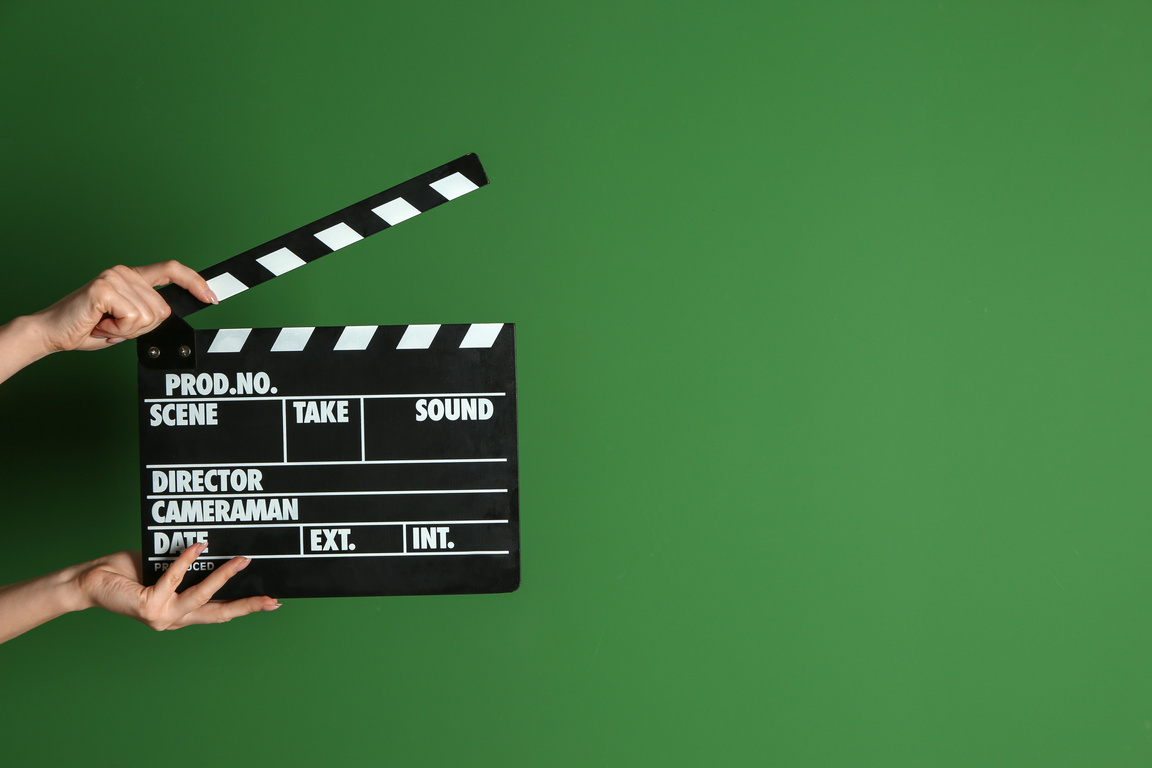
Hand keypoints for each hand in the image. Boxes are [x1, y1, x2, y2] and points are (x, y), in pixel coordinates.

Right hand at [31, 261, 216, 352]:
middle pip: (163, 309)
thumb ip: (148, 312)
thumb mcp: (128, 321)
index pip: (171, 269)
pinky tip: (101, 324)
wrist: (54, 332)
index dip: (194, 281)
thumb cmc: (89, 327)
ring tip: (106, 324)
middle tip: (116, 325)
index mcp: (132, 277)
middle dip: (143, 327)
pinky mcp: (104, 288)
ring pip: (150, 316)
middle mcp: (124, 272)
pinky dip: (118, 330)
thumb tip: (170, 312)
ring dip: (128, 330)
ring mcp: (114, 277)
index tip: (211, 296)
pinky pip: (133, 319)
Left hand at [77, 543, 279, 629]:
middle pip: (219, 615)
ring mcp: (161, 616)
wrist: (90, 581)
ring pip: (203, 597)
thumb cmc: (126, 573)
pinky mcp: (148, 605)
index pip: (219, 612)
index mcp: (179, 614)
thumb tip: (215, 550)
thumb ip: (187, 570)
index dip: (245, 607)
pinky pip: (175, 578)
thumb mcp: (165, 570)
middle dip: (248, 606)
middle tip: (272, 600)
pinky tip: (199, 545)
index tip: (270, 602)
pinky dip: (188, 560)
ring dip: (225, 576)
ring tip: (243, 560)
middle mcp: (173, 620)